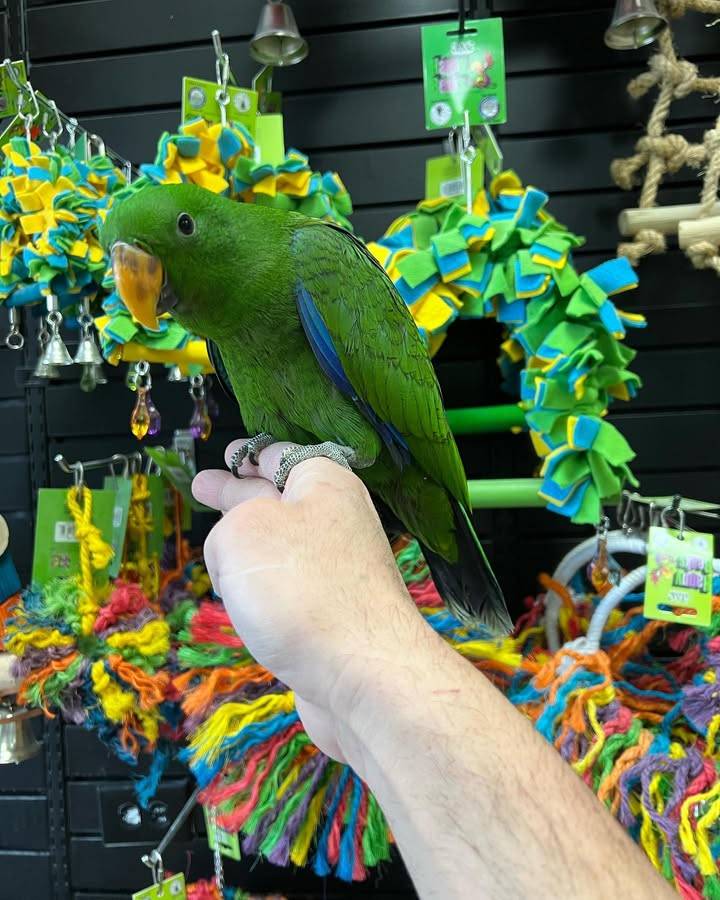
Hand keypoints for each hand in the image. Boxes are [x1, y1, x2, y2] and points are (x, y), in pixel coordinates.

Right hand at [192, 440, 430, 763]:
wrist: (363, 674)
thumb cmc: (300, 588)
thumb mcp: (240, 533)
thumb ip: (227, 528)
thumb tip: (239, 559)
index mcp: (324, 484)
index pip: (282, 455)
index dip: (251, 454)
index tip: (231, 455)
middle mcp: (337, 522)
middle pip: (278, 498)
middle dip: (238, 493)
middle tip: (204, 485)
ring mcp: (339, 571)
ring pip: (280, 549)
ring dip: (248, 551)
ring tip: (220, 549)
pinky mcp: (334, 616)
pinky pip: (288, 592)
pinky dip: (263, 595)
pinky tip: (244, 602)